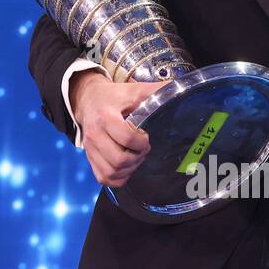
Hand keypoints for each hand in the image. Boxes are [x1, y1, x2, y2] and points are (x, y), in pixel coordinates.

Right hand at [69, 70, 165, 186]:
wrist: (88, 99)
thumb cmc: (114, 96)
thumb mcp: (133, 90)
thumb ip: (155, 91)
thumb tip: (181, 90)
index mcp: (106, 116)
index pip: (126, 138)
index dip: (142, 142)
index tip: (145, 136)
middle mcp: (94, 134)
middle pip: (119, 160)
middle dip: (137, 157)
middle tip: (142, 149)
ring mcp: (90, 148)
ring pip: (112, 172)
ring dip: (129, 169)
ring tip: (135, 157)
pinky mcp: (89, 158)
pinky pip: (104, 178)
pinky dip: (118, 178)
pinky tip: (126, 167)